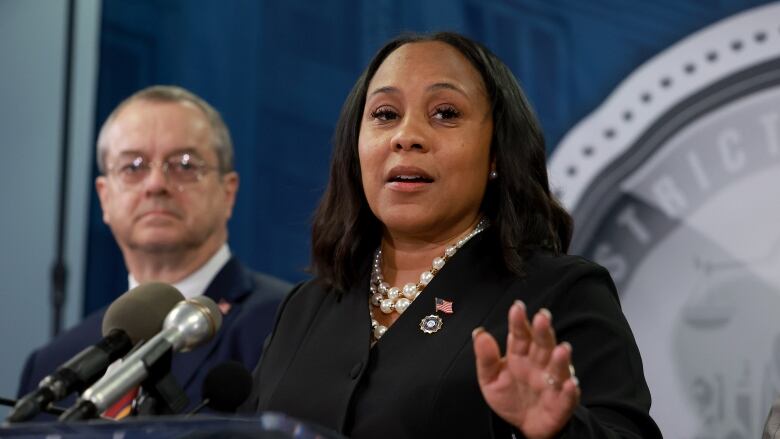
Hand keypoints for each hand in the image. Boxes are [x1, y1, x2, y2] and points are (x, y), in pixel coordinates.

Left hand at [473, 301, 579, 438]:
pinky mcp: (562, 402)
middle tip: (542, 317)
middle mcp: (538, 364)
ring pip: (558, 367)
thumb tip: (479, 333)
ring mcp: (552, 382)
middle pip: (542, 345)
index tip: (517, 308)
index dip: (519, 322)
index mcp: (520, 354)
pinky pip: (568, 395)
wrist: (522, 425)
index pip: (520, 334)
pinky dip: (570, 390)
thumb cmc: (509, 396)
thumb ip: (485, 357)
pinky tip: (570, 383)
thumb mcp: (490, 378)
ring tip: (562, 350)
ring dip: (561, 359)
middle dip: (543, 331)